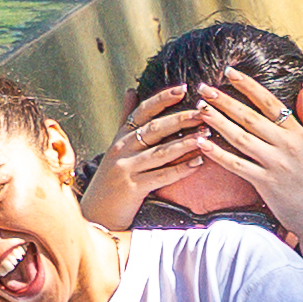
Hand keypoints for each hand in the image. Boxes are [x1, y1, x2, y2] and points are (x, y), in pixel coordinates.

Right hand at [80, 83, 206, 226]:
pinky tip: (198, 163)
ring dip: (185, 143)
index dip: (162, 99)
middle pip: (154, 129)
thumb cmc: (112, 177)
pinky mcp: (133, 188)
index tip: (183, 88)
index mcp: (121, 136)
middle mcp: (122, 149)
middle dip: (181, 119)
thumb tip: (130, 90)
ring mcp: (126, 169)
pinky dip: (180, 169)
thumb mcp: (116, 145)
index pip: (142, 111)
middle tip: (204, 112)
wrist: (96, 213)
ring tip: (205, 136)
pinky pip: (161, 176)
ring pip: (160, 152)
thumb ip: (126, 118)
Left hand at [192, 72, 302, 250]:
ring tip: (200, 109)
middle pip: (250, 117)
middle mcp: (286, 145)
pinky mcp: (265, 183)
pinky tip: (202, 143)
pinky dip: (219, 154)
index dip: (248, 86)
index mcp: (298, 133)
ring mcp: (275, 164)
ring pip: (241, 138)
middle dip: (225, 101)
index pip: (269, 102)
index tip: (230, 72)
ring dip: (218, 122)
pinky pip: (237, 165)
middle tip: (204, 88)